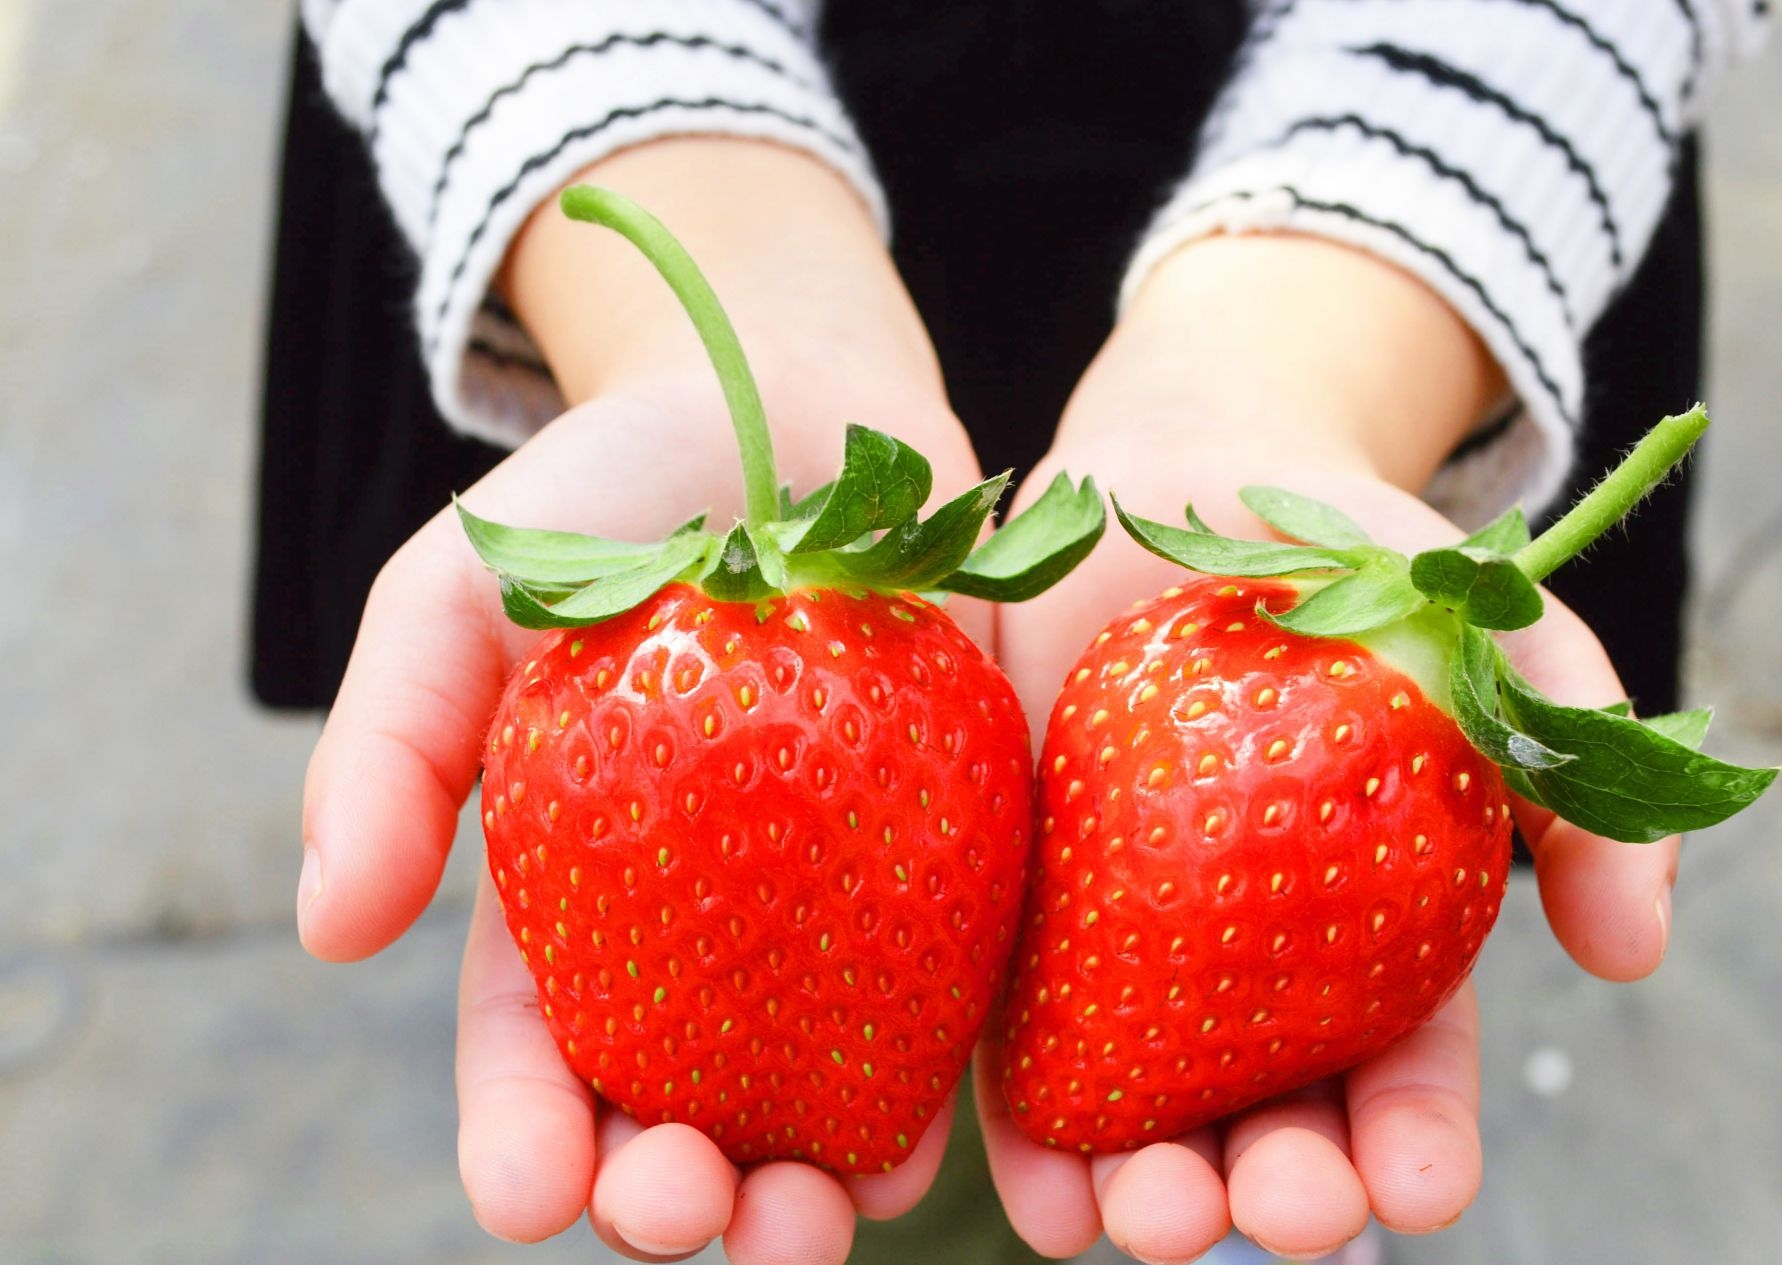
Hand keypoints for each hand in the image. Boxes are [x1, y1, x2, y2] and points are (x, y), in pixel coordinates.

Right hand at [297, 140, 983, 1261]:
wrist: (800, 403)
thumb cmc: (615, 490)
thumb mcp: (467, 583)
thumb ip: (392, 737)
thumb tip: (330, 929)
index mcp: (574, 880)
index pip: (536, 1038)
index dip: (522, 1129)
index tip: (525, 1197)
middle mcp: (701, 919)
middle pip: (676, 1092)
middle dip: (666, 1187)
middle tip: (680, 1218)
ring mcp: (829, 897)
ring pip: (809, 1084)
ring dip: (799, 1185)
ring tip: (804, 1237)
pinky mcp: (946, 858)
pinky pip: (939, 995)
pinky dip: (927, 1084)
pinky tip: (919, 1150)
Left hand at [980, 236, 1678, 1262]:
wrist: (1187, 472)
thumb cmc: (1362, 564)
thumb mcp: (1496, 642)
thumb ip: (1581, 772)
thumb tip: (1636, 952)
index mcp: (1376, 933)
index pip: (1404, 1076)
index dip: (1417, 1145)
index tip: (1419, 1190)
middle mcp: (1252, 966)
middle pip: (1272, 1119)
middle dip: (1279, 1189)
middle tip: (1273, 1211)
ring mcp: (1132, 942)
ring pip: (1142, 1107)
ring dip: (1145, 1188)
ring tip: (1136, 1224)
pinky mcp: (1023, 906)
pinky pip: (1018, 1030)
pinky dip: (1025, 1123)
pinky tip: (1036, 1184)